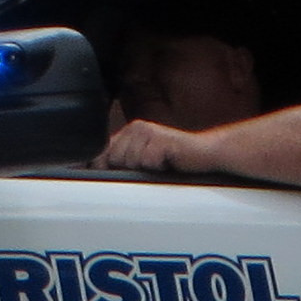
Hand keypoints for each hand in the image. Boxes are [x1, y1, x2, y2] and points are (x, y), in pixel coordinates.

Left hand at [99, 119, 214, 175]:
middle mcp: (136, 127)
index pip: (103, 152)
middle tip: (151, 166)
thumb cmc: (174, 161)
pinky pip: (146, 162)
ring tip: (160, 164)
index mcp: (129, 132)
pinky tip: (168, 162)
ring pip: (129, 161)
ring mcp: (148, 131)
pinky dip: (157, 168)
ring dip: (145, 169)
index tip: (124, 172)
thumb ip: (122, 161)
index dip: (108, 167)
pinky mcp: (160, 138)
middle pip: (114, 159)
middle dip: (130, 169)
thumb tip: (96, 170)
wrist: (203, 154)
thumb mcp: (143, 161)